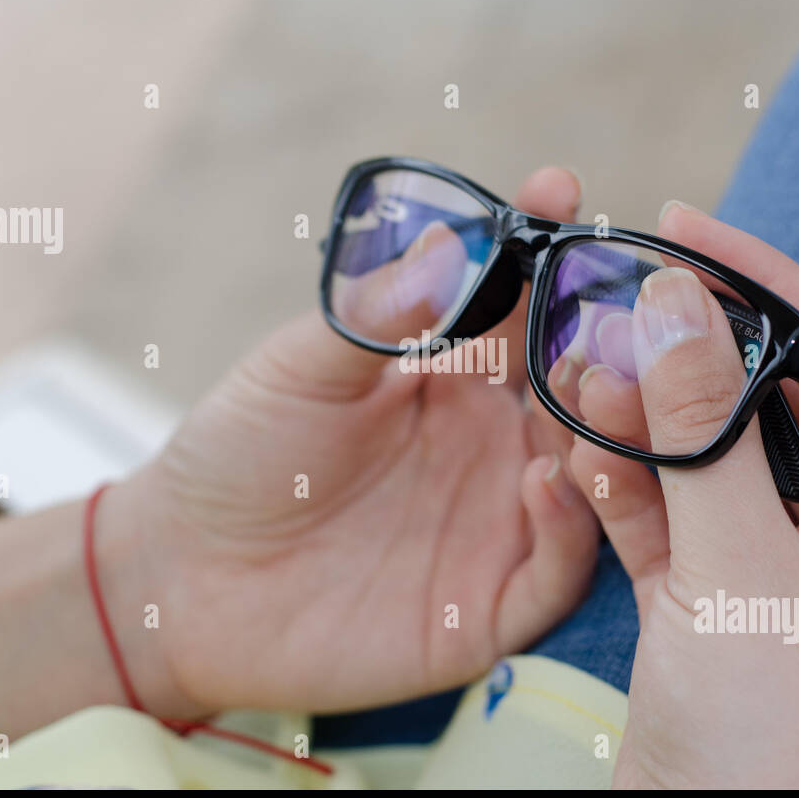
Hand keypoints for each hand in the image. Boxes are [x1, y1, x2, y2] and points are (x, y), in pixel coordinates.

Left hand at [107, 167, 598, 718]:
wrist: (184, 581)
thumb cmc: (237, 459)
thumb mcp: (298, 372)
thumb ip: (374, 317)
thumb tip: (448, 244)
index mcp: (453, 382)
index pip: (523, 309)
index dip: (544, 251)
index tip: (558, 187)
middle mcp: (491, 448)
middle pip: (578, 391)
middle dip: (603, 344)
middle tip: (614, 303)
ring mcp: (497, 525)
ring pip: (588, 478)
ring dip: (605, 432)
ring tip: (595, 386)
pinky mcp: (486, 609)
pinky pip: (553, 570)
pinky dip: (566, 527)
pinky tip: (546, 482)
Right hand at [568, 203, 798, 787]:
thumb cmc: (772, 746)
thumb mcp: (744, 574)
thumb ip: (707, 438)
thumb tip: (675, 306)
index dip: (770, 286)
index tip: (688, 230)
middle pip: (761, 405)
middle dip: (684, 353)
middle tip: (610, 298)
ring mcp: (760, 572)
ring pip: (698, 460)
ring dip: (639, 416)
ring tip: (576, 372)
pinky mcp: (696, 606)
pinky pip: (657, 518)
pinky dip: (617, 482)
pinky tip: (576, 449)